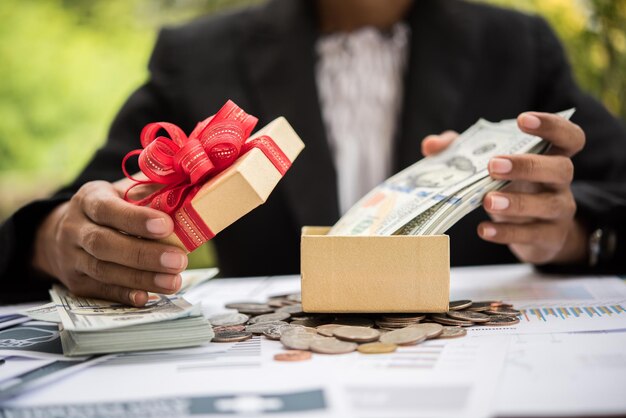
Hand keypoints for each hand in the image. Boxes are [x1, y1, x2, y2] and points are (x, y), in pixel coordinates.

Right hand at [33, 180, 187, 305]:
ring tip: (173, 282)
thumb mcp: (125, 192)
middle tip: (178, 260)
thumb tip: (191, 194)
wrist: (64, 232)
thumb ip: (151, 193)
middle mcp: (74, 228)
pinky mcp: (76, 282)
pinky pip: (100, 290)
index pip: (108, 208)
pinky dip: (125, 295)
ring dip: (141, 278)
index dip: (136, 219)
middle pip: (104, 244)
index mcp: (88, 199)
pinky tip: (147, 297)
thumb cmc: (112, 208)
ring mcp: (71, 258)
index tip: (166, 225)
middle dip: (144, 254)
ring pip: (103, 270)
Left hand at [421, 112, 587, 264]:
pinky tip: (483, 230)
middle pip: (560, 168)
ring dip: (517, 202)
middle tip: (493, 166)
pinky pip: (532, 235)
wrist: (536, 234)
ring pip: (548, 204)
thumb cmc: (511, 188)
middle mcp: (560, 182)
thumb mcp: (491, 168)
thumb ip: (461, 150)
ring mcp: (559, 211)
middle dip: (527, 165)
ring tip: (488, 201)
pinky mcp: (549, 238)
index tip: (521, 120)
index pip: (568, 136)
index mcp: (551, 157)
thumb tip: (431, 145)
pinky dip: (506, 233)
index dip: (551, 125)